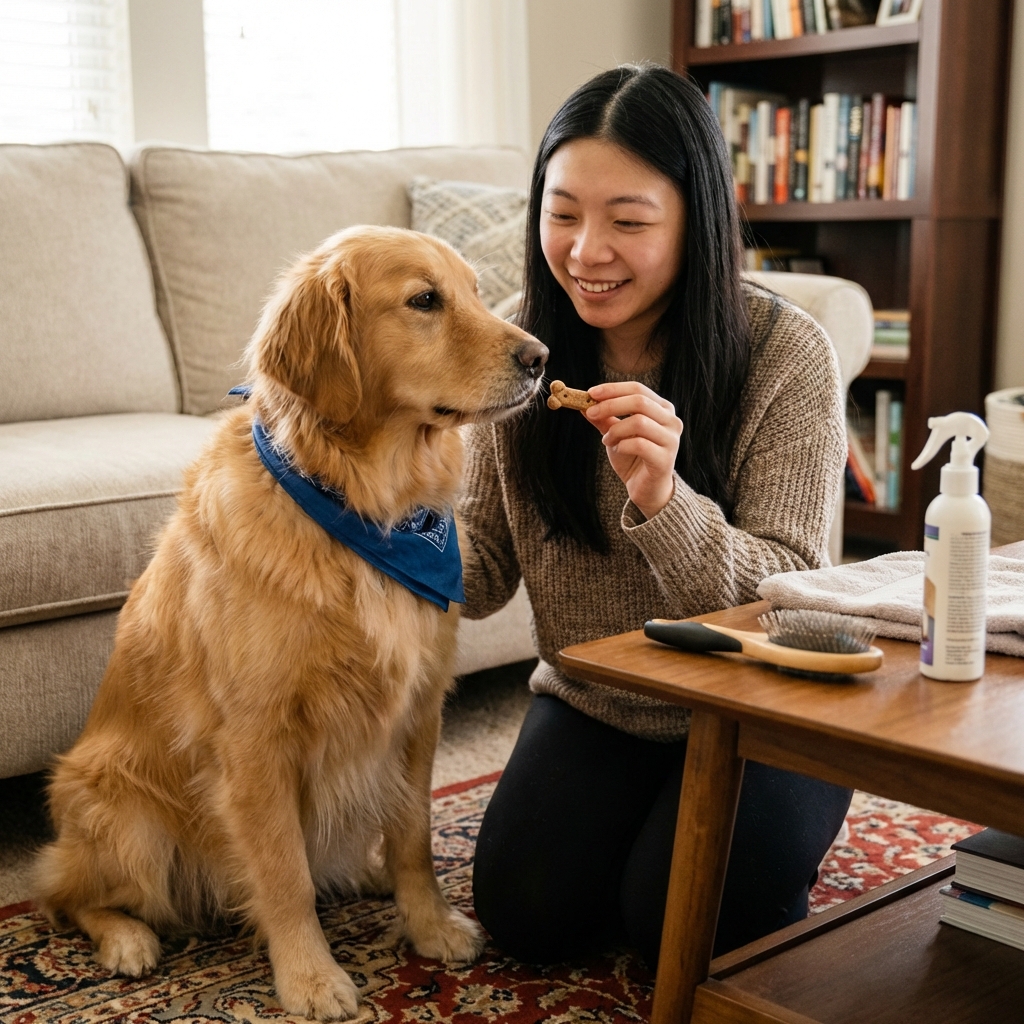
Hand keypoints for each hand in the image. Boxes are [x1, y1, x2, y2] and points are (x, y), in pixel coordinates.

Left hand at [584, 381, 682, 519]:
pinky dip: (622, 445)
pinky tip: (617, 450)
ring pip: (639, 422)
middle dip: (610, 405)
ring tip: (606, 440)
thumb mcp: (615, 434)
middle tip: (590, 413)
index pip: (638, 389)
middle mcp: (671, 421)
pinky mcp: (666, 459)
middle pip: (639, 401)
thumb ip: (604, 418)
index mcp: (662, 409)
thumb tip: (583, 403)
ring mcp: (671, 439)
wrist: (646, 489)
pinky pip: (639, 444)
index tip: (590, 393)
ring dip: (616, 429)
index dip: (613, 389)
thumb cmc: (633, 458)